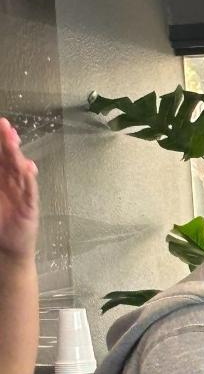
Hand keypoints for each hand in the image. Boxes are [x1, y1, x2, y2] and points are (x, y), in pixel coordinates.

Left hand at [0, 118, 37, 264]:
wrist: (10, 248)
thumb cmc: (0, 224)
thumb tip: (10, 165)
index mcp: (1, 179)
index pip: (1, 156)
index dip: (0, 142)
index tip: (0, 125)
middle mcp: (12, 184)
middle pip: (10, 159)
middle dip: (7, 142)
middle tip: (5, 126)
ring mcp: (22, 194)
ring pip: (20, 171)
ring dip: (17, 156)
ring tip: (13, 142)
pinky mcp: (30, 208)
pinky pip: (31, 191)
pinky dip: (30, 180)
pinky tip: (28, 169)